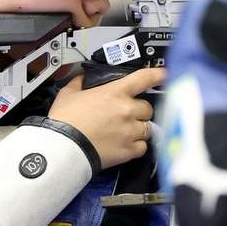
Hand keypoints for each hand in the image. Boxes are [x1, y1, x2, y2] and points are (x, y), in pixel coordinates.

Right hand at [48, 67, 165, 168]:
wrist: (62, 148)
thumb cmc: (64, 121)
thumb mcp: (68, 94)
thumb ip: (79, 83)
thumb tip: (82, 78)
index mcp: (115, 92)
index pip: (144, 78)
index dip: (157, 75)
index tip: (163, 75)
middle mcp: (127, 110)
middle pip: (148, 107)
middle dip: (140, 110)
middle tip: (128, 114)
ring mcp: (130, 131)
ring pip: (148, 127)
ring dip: (140, 128)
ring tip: (126, 131)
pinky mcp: (128, 150)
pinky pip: (143, 147)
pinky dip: (137, 146)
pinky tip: (126, 144)